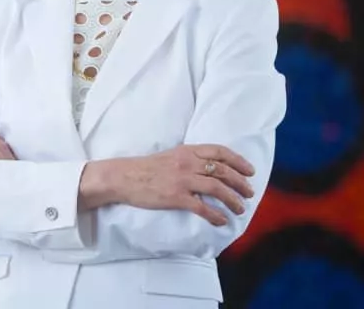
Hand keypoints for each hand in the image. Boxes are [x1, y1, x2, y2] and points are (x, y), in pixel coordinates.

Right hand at [98, 144, 255, 225]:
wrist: (122, 177)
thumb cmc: (144, 168)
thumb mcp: (169, 156)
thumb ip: (188, 159)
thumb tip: (208, 168)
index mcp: (186, 151)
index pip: (219, 152)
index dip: (238, 161)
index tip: (249, 171)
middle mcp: (187, 163)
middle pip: (223, 171)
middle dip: (241, 183)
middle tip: (250, 193)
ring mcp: (182, 180)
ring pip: (217, 189)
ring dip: (233, 200)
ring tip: (240, 209)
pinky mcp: (175, 197)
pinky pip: (202, 207)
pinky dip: (216, 215)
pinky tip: (222, 221)